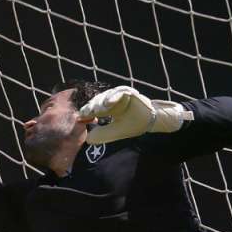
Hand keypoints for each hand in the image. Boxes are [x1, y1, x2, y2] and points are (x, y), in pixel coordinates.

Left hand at [77, 86, 192, 144]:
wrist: (151, 121)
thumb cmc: (134, 125)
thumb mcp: (117, 132)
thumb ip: (104, 134)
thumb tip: (88, 140)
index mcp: (108, 109)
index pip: (94, 109)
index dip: (87, 112)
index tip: (81, 117)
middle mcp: (112, 100)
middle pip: (98, 100)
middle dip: (91, 106)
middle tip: (85, 112)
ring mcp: (120, 95)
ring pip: (107, 95)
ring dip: (101, 101)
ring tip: (97, 108)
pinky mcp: (129, 92)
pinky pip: (119, 92)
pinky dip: (114, 96)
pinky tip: (109, 103)